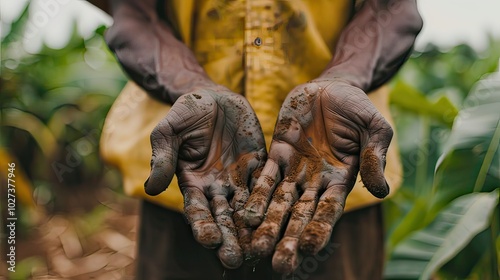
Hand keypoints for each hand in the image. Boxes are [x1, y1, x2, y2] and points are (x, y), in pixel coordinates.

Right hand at [144, 86, 265, 268]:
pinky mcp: (260, 165)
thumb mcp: (169, 131)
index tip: (209, 241)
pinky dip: (273, 201)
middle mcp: (217, 187)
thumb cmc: (186, 112)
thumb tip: (149, 188)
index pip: (197, 210)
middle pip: (223, 217)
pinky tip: (281, 217)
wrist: (214, 97)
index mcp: (193, 182)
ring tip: (260, 249)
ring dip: (252, 229)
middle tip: (234, 260)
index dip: (202, 225)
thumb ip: (162, 157)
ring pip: (247, 207)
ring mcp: (240, 178)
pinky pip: (268, 185)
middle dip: (228, 238)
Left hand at [243, 80, 392, 272]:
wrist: (332, 87)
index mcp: (342, 179)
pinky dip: (255, 194)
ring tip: (256, 247)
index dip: (321, 227)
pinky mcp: (278, 154)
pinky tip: (245, 214)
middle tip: (279, 264)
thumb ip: (374, 156)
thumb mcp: (374, 128)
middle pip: (301, 214)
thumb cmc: (358, 108)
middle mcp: (316, 181)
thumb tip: (382, 191)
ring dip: (268, 223)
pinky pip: (264, 176)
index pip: (330, 209)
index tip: (310, 248)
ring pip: (279, 201)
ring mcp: (295, 169)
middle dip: (290, 238)